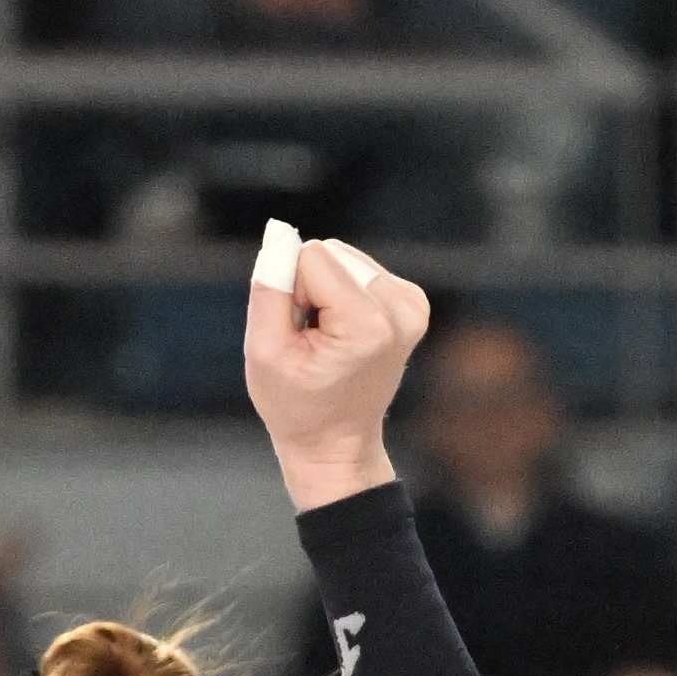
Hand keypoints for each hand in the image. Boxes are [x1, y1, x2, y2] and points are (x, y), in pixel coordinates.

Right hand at [243, 229, 428, 510]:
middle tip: (313, 340)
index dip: (292, 291)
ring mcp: (412, 307)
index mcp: (369, 325)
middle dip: (309, 288)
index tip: (300, 335)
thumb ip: (269, 286)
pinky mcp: (412, 303)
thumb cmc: (296, 405)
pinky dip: (342, 294)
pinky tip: (343, 331)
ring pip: (343, 257)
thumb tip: (279, 233)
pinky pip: (359, 269)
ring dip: (324, 290)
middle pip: (330, 252)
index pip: (312, 256)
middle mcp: (401, 311)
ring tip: (327, 339)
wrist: (336, 443)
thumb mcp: (264, 349)